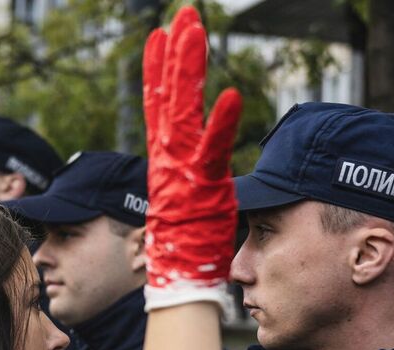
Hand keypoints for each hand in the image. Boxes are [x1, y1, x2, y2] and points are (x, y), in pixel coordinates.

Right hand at [142, 6, 241, 314]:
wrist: (180, 279)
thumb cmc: (185, 246)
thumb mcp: (184, 202)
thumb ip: (185, 179)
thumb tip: (186, 175)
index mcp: (166, 159)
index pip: (159, 105)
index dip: (159, 69)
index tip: (160, 35)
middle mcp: (169, 157)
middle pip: (170, 95)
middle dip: (177, 53)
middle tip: (185, 14)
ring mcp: (183, 168)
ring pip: (184, 109)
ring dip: (190, 68)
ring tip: (195, 31)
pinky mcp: (204, 184)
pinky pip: (215, 149)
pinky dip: (224, 124)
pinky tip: (234, 95)